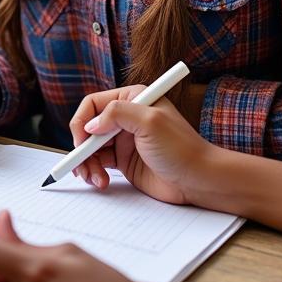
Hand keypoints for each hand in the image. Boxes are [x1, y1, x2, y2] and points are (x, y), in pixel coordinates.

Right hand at [68, 86, 215, 204]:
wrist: (200, 181)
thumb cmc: (182, 148)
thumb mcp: (150, 122)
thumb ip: (117, 114)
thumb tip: (90, 125)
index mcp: (131, 99)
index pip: (93, 104)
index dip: (82, 122)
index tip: (82, 142)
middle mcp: (125, 117)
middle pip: (88, 128)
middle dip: (81, 147)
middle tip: (81, 166)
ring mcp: (124, 140)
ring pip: (91, 148)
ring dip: (87, 163)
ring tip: (95, 178)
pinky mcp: (124, 161)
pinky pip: (99, 163)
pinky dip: (94, 172)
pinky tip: (101, 181)